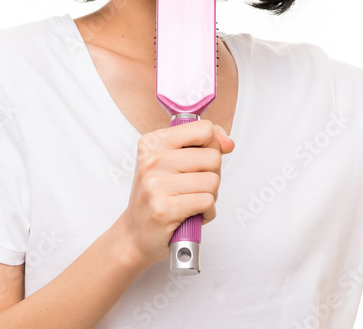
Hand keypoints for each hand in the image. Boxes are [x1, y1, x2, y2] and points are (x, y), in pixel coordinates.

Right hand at [117, 119, 234, 267]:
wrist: (135, 233)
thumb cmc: (159, 195)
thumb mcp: (173, 161)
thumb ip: (202, 144)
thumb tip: (227, 142)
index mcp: (153, 142)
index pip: (203, 129)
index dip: (213, 145)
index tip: (204, 158)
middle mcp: (151, 160)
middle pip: (213, 157)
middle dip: (212, 175)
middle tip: (194, 187)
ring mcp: (155, 184)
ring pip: (213, 181)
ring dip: (210, 196)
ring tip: (191, 201)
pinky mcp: (164, 209)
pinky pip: (207, 202)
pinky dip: (207, 212)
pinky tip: (192, 215)